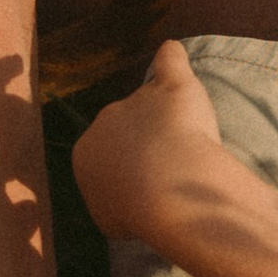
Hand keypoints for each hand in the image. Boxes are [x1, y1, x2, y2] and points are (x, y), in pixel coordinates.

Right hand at [70, 39, 230, 242]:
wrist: (164, 190)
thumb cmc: (136, 212)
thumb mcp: (111, 221)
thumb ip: (113, 205)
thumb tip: (121, 204)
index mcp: (86, 153)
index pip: (106, 156)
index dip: (129, 172)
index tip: (150, 189)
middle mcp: (104, 122)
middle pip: (125, 127)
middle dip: (145, 145)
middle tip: (172, 170)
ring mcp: (137, 102)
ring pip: (150, 104)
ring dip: (165, 119)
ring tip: (191, 144)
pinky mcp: (171, 88)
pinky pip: (169, 62)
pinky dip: (172, 59)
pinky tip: (174, 55)